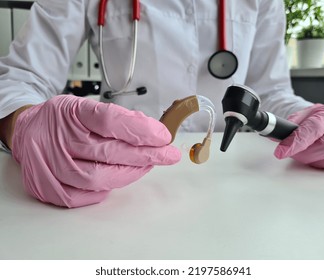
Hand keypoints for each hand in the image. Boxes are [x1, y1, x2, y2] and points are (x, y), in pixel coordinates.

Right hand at [12, 95, 180, 207]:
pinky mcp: (46, 186)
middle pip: (109, 152)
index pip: (110, 121)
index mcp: (71, 112)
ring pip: (98, 177)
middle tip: (168, 155)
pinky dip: (105, 189)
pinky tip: (116, 178)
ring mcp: (49, 165)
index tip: (163, 136)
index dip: (140, 130)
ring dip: (129, 173)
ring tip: (146, 166)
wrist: (28, 131)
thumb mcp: (87, 107)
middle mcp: (57, 139)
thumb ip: (118, 119)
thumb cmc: (64, 120)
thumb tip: (152, 133)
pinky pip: (83, 196)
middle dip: (146, 156)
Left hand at [274, 104, 323, 170]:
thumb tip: (275, 135)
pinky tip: (321, 157)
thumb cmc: (322, 118)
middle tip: (293, 152)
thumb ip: (291, 124)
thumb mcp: (306, 115)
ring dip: (315, 160)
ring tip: (309, 152)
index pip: (311, 129)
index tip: (280, 152)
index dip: (295, 142)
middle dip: (304, 153)